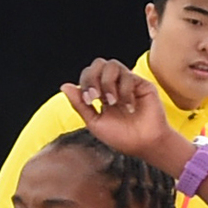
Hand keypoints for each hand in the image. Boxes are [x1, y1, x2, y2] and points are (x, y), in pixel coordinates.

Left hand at [60, 59, 183, 172]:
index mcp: (101, 93)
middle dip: (93, 78)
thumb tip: (64, 85)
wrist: (144, 144)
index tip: (89, 101)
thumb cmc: (121, 137)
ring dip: (108, 83)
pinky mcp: (141, 83)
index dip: (85, 83)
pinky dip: (124, 91)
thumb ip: (80, 105)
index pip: (88, 75)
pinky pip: (128, 76)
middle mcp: (114, 85)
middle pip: (98, 63)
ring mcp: (128, 82)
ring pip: (112, 65)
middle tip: (96, 97)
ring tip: (113, 102)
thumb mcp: (95, 123)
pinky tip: (129, 107)